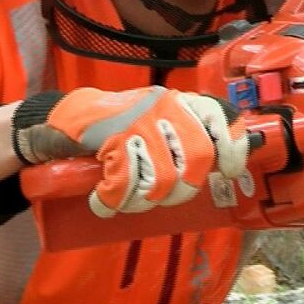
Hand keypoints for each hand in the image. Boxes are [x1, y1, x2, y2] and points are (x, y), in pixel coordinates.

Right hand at [12, 87, 248, 217]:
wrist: (71, 116)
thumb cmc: (122, 124)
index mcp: (181, 102)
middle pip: (197, 159)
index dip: (232, 148)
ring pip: (162, 180)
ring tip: (128, 200)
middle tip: (164, 197)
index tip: (230, 171)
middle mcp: (165, 107)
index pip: (219, 117)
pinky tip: (104, 201)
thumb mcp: (161, 119)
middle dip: (182, 190)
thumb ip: (189, 134)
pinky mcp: (112, 139)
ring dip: (143, 201)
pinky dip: (113, 201)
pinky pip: (125, 184)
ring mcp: (139, 122)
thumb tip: (226, 164)